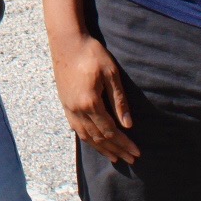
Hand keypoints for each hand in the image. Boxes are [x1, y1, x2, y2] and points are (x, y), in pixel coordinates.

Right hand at [51, 31, 139, 164]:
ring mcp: (68, 107)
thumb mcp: (111, 74)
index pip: (110, 131)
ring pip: (85, 136)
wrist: (66, 41)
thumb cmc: (92, 54)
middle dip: (116, 150)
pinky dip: (87, 139)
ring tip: (114, 157)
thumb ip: (119, 101)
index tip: (136, 153)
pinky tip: (94, 142)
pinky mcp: (64, 103)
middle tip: (131, 160)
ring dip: (101, 148)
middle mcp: (77, 109)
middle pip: (98, 137)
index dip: (124, 143)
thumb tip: (128, 125)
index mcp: (90, 103)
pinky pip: (76, 128)